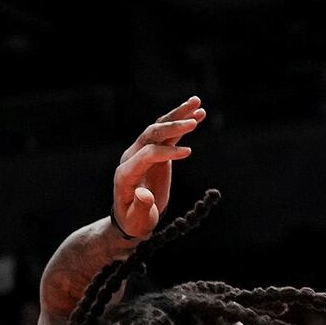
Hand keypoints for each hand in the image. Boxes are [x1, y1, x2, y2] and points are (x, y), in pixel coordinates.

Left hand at [111, 98, 204, 236]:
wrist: (131, 219)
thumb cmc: (135, 222)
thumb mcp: (138, 220)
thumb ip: (141, 208)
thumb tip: (144, 195)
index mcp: (126, 173)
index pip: (147, 154)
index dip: (166, 152)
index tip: (188, 153)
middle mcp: (132, 158)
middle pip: (151, 135)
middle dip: (172, 126)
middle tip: (193, 121)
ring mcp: (142, 153)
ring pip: (160, 128)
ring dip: (178, 115)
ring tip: (197, 102)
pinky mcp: (155, 152)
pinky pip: (169, 135)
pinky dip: (182, 123)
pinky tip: (199, 113)